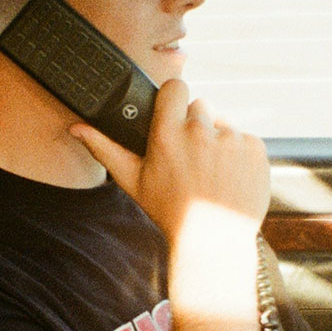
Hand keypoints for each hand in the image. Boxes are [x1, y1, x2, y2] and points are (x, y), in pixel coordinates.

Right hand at [69, 79, 269, 242]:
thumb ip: (105, 149)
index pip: (176, 87)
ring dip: (219, 141)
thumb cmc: (169, 211)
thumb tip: (76, 128)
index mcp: (168, 134)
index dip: (175, 99)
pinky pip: (246, 140)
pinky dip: (241, 155)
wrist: (212, 242)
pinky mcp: (255, 149)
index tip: (174, 112)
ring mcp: (231, 140)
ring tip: (211, 173)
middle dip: (196, 126)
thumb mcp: (133, 181)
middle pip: (201, 107)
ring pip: (224, 125)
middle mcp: (201, 132)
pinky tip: (230, 178)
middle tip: (192, 158)